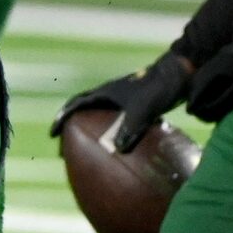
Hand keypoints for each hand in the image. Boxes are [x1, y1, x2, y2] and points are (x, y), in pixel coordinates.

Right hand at [52, 50, 192, 153]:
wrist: (179, 76)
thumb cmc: (158, 88)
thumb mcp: (143, 108)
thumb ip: (130, 127)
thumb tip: (118, 149)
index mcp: (105, 93)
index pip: (76, 105)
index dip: (63, 118)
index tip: (53, 134)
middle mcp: (111, 97)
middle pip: (84, 113)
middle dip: (73, 130)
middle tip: (67, 149)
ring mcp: (123, 103)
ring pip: (101, 120)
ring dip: (92, 135)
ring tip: (90, 154)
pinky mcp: (137, 109)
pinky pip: (120, 126)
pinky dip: (116, 139)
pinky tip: (124, 155)